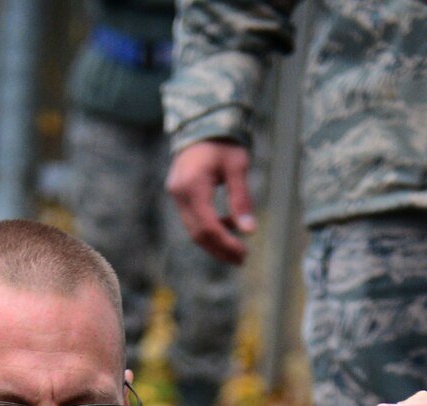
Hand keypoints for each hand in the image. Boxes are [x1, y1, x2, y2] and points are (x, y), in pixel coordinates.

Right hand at [165, 142, 256, 264]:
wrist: (201, 125)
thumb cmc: (223, 142)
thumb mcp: (237, 166)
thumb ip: (241, 198)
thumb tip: (250, 231)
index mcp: (193, 185)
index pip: (209, 226)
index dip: (226, 243)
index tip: (243, 253)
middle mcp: (180, 193)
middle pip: (198, 234)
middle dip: (220, 249)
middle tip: (241, 259)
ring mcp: (176, 196)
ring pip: (194, 231)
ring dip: (215, 243)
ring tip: (237, 249)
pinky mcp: (178, 196)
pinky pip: (193, 221)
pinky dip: (210, 229)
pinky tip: (228, 226)